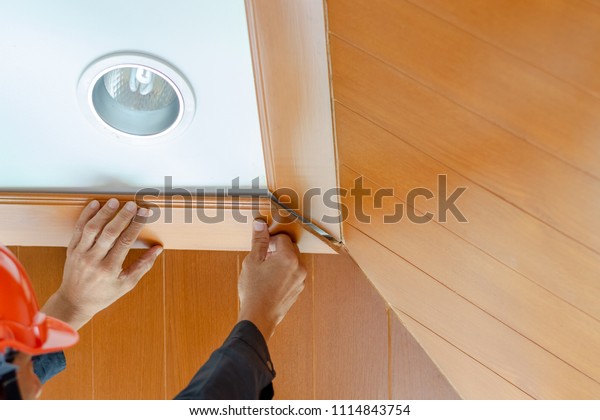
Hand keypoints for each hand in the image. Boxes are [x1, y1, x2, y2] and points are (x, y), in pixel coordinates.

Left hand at [41, 198, 162, 329]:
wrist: (74, 302)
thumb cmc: (103, 294)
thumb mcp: (126, 284)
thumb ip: (143, 265)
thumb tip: (157, 249)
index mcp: (109, 269)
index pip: (125, 242)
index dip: (136, 226)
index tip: (144, 213)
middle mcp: (93, 260)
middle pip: (109, 233)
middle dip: (122, 217)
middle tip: (132, 204)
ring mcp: (80, 254)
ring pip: (92, 228)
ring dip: (104, 213)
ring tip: (114, 202)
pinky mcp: (71, 249)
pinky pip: (78, 229)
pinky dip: (86, 215)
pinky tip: (95, 205)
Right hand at [237, 219, 306, 340]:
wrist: (259, 318)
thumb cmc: (254, 290)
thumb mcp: (252, 262)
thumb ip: (259, 241)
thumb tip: (260, 224)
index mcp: (288, 257)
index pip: (282, 237)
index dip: (270, 239)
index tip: (261, 246)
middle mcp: (299, 267)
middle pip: (289, 248)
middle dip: (276, 249)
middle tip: (262, 257)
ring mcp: (301, 279)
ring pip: (292, 261)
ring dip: (281, 260)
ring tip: (265, 270)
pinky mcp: (299, 288)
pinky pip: (293, 273)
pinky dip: (284, 272)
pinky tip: (271, 280)